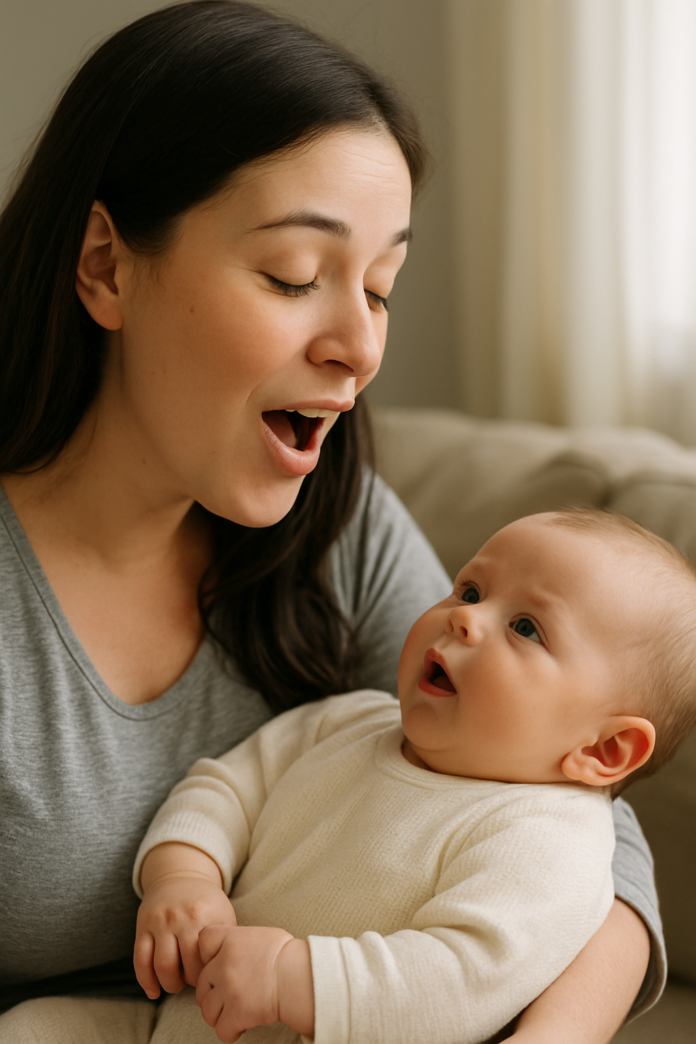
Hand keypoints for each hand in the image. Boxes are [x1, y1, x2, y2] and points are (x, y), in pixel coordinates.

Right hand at [134, 844, 236, 998]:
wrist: (179, 876)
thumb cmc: (205, 902)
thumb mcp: (222, 912)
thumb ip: (226, 938)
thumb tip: (231, 969)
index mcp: (203, 914)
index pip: (207, 958)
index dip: (209, 974)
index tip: (211, 976)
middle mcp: (180, 917)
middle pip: (184, 965)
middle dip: (190, 982)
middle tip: (194, 982)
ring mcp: (159, 922)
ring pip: (161, 965)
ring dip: (170, 984)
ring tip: (176, 984)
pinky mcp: (143, 926)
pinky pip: (140, 960)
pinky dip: (146, 981)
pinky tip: (154, 992)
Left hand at [196, 924, 314, 1042]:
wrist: (299, 976)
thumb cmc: (287, 955)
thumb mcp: (260, 935)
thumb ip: (238, 941)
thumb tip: (231, 951)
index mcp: (231, 940)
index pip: (202, 941)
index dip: (208, 954)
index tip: (218, 963)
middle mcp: (224, 964)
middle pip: (202, 982)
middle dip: (213, 992)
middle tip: (227, 996)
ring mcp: (228, 989)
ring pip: (207, 1010)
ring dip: (218, 1014)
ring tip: (233, 1012)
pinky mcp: (237, 1013)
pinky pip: (221, 1030)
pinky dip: (230, 1031)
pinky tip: (241, 1025)